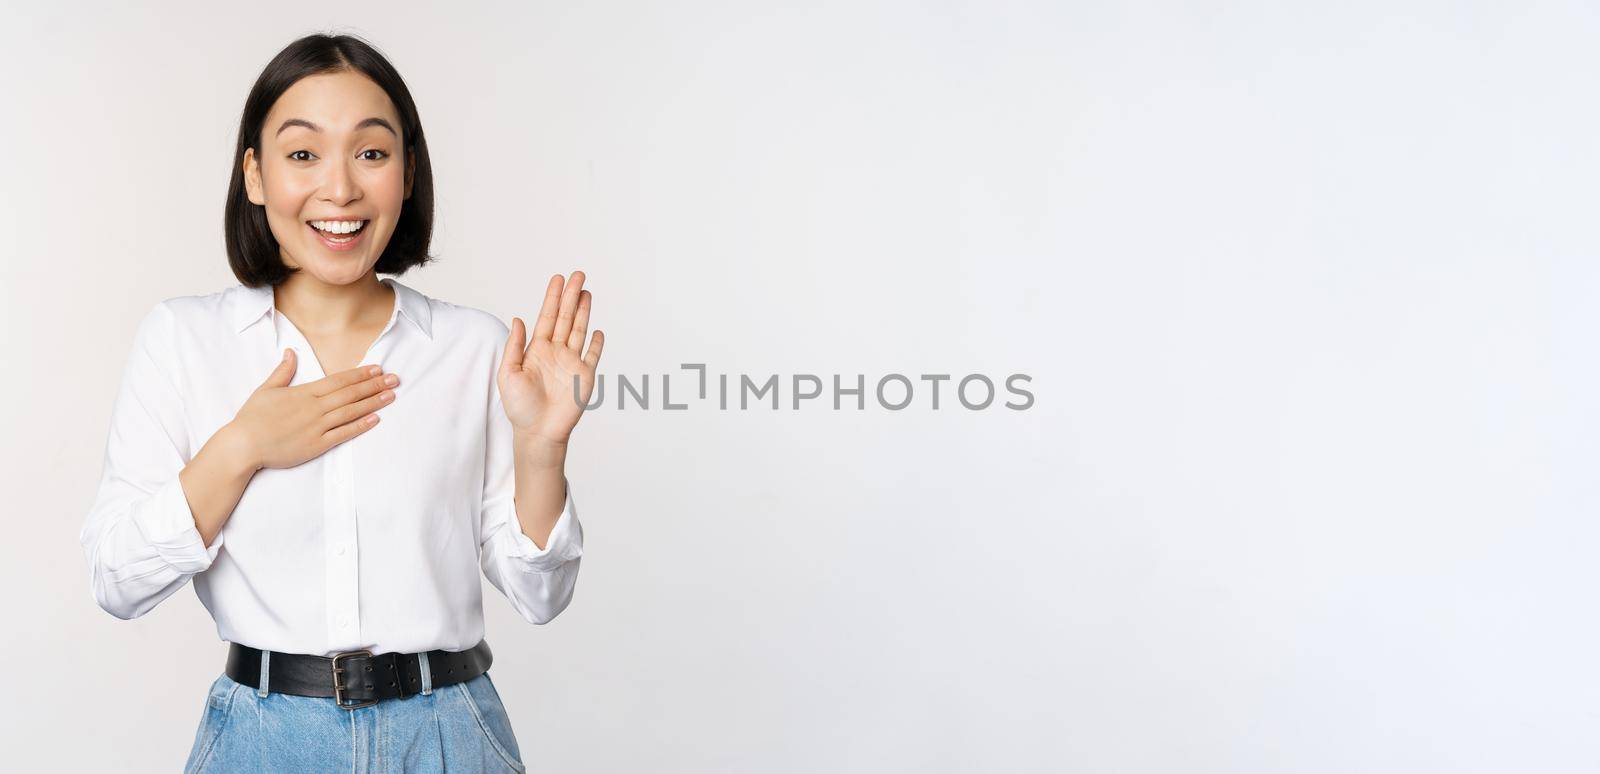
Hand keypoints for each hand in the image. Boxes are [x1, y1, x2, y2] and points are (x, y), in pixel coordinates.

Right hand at [228, 350, 399, 470]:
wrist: (243, 445)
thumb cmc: (252, 418)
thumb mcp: (266, 389)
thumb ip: (282, 371)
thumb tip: (290, 352)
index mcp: (304, 392)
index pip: (339, 380)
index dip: (360, 374)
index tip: (378, 368)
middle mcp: (315, 408)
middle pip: (351, 393)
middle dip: (375, 385)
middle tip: (395, 379)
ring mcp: (317, 427)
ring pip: (351, 412)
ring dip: (373, 403)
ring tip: (391, 395)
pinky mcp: (317, 445)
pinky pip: (343, 434)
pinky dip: (360, 426)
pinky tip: (375, 419)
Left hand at [499, 271, 604, 445]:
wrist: (538, 432)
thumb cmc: (519, 407)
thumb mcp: (508, 374)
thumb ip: (514, 346)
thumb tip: (518, 319)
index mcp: (536, 349)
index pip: (547, 316)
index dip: (552, 297)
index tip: (558, 279)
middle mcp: (555, 352)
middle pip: (565, 317)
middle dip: (571, 295)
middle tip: (578, 275)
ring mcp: (571, 363)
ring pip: (579, 330)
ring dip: (583, 311)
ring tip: (586, 291)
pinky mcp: (584, 376)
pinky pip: (592, 355)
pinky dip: (596, 342)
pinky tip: (597, 329)